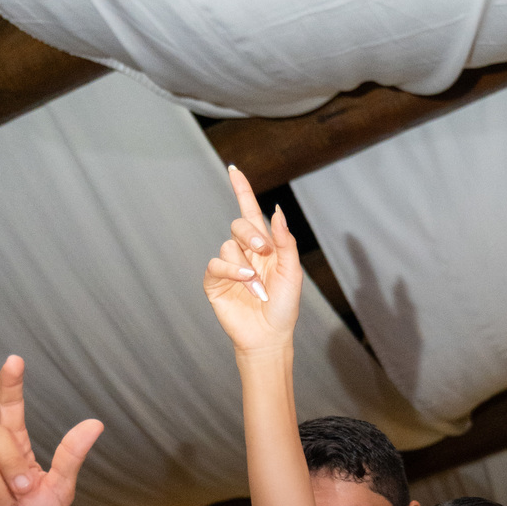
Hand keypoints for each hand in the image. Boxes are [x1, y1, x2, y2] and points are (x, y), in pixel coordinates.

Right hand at [203, 168, 302, 355]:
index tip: (234, 169)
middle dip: (252, 235)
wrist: (269, 336)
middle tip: (264, 252)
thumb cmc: (283, 307)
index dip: (242, 190)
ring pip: (229, 246)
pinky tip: (246, 284)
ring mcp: (228, 266)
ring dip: (247, 266)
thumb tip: (276, 211)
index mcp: (264, 246)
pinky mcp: (214, 282)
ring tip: (258, 288)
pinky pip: (217, 264)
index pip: (250, 212)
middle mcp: (244, 252)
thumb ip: (285, 242)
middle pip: (239, 224)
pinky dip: (232, 271)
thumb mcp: (292, 272)